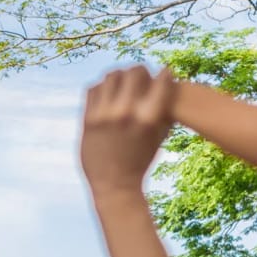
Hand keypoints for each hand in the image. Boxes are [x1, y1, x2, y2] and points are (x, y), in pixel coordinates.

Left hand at [81, 65, 175, 195]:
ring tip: (122, 85)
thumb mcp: (160, 136)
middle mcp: (127, 112)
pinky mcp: (88, 119)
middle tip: (141, 78)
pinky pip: (93, 88)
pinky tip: (108, 96)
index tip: (162, 76)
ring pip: (111, 75)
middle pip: (134, 71)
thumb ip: (165, 109)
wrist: (114, 186)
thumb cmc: (142, 160)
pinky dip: (102, 88)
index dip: (164, 74)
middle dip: (140, 71)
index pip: (162, 78)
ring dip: (119, 77)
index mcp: (150, 118)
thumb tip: (169, 78)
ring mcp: (105, 115)